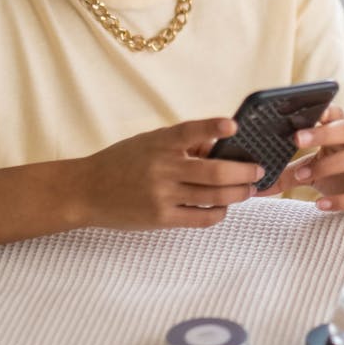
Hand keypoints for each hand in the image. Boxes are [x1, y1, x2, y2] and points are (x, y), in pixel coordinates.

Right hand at [75, 117, 263, 230]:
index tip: (233, 126)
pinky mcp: (161, 218)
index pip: (189, 131)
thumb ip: (180, 143)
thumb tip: (217, 145)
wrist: (86, 191)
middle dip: (243, 172)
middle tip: (257, 170)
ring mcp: (162, 195)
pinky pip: (200, 218)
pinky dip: (218, 213)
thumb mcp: (148, 142)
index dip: (212, 127)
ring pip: (212, 197)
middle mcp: (162, 168)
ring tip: (248, 189)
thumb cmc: (121, 162)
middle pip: (214, 172)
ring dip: (237, 193)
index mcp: (159, 143)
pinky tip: (224, 208)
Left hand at [274, 105, 343, 216]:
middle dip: (321, 133)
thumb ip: (289, 174)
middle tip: (296, 138)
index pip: (334, 112)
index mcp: (343, 130)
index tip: (299, 110)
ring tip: (303, 176)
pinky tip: (321, 205)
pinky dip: (342, 199)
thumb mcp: (317, 170)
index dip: (320, 109)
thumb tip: (255, 186)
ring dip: (327, 165)